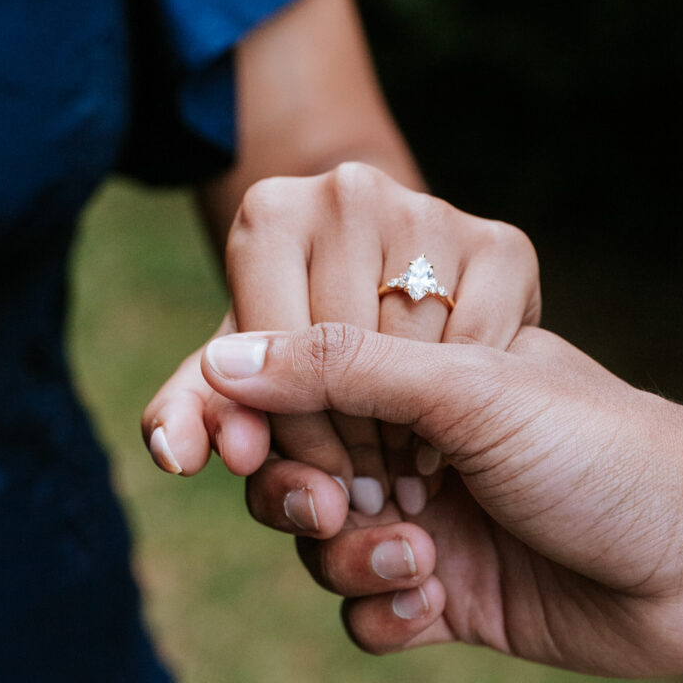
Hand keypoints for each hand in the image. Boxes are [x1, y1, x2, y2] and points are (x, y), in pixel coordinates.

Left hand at [142, 163, 539, 522]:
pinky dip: (467, 398)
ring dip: (408, 430)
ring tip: (398, 475)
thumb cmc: (307, 354)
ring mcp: (432, 209)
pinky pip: (480, 339)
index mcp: (270, 212)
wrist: (411, 304)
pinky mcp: (504, 243)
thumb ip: (198, 415)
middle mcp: (348, 189)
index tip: (306, 480)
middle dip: (348, 435)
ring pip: (415, 344)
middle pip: (342, 342)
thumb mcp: (244, 382)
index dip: (289, 426)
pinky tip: (447, 432)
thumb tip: (177, 451)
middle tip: (357, 492)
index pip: (272, 342)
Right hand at [200, 322, 682, 676]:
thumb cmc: (602, 448)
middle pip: (294, 477)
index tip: (227, 451)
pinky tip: (435, 605)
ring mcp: (435, 524)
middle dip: (298, 499)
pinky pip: (370, 616)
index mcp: (419, 377)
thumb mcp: (468, 391)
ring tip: (421, 559)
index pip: (295, 388)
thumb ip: (345, 369)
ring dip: (350, 562)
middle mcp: (418, 448)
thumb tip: (223, 360)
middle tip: (331, 508)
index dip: (250, 421)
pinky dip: (384, 615)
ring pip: (325, 553)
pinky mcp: (456, 600)